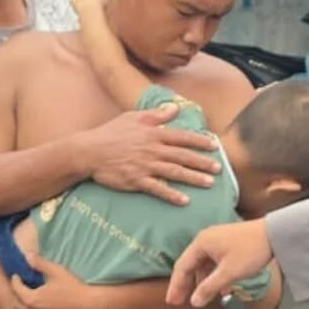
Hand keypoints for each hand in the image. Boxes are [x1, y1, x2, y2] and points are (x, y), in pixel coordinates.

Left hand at [7, 253, 106, 308]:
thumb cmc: (75, 288)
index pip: (17, 289)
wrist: (91, 307)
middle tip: (16, 292)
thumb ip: (40, 264)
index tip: (16, 277)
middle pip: (17, 307)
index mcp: (32, 299)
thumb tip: (27, 255)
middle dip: (14, 297)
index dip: (15, 281)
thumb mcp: (57, 271)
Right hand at [83, 107, 221, 205]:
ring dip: (193, 178)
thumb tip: (175, 108)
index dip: (199, 142)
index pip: (182, 137)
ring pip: (174, 172)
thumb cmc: (111, 132)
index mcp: (153, 133)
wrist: (89, 151)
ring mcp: (145, 166)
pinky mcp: (136, 180)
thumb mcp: (134, 117)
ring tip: (209, 183)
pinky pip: (157, 189)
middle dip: (202, 162)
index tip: (214, 146)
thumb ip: (156, 114)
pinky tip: (184, 200)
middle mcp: (152, 149)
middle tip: (219, 168)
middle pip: (182, 156)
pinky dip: (171, 195)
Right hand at [168, 220, 272, 307]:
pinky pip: (215, 261)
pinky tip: (222, 289)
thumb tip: (193, 302)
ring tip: (202, 298)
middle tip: (179, 302)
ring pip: (203, 264)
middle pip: (190, 264)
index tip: (171, 302)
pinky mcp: (227, 242)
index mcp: (201, 243)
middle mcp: (205, 239)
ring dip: (202, 281)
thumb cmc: (251, 251)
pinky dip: (214, 275)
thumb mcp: (229, 273)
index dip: (176, 286)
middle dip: (186, 284)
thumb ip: (209, 288)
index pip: (182, 266)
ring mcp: (217, 239)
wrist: (274, 234)